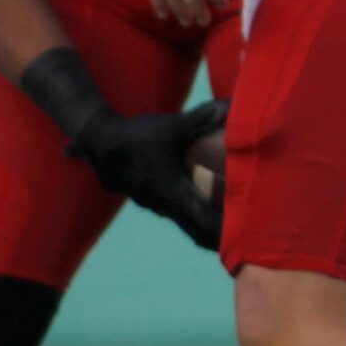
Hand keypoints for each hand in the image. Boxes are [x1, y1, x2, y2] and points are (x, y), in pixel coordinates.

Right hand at [70, 98, 229, 250]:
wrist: (101, 143)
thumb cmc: (138, 137)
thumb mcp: (173, 126)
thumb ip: (202, 119)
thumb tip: (231, 107)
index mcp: (170, 191)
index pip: (201, 219)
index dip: (221, 229)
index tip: (241, 235)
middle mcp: (163, 204)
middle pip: (195, 228)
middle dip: (217, 234)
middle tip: (244, 238)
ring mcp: (154, 205)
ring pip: (185, 222)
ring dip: (204, 226)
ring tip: (230, 226)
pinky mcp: (149, 200)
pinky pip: (176, 214)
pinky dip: (193, 216)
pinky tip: (205, 208)